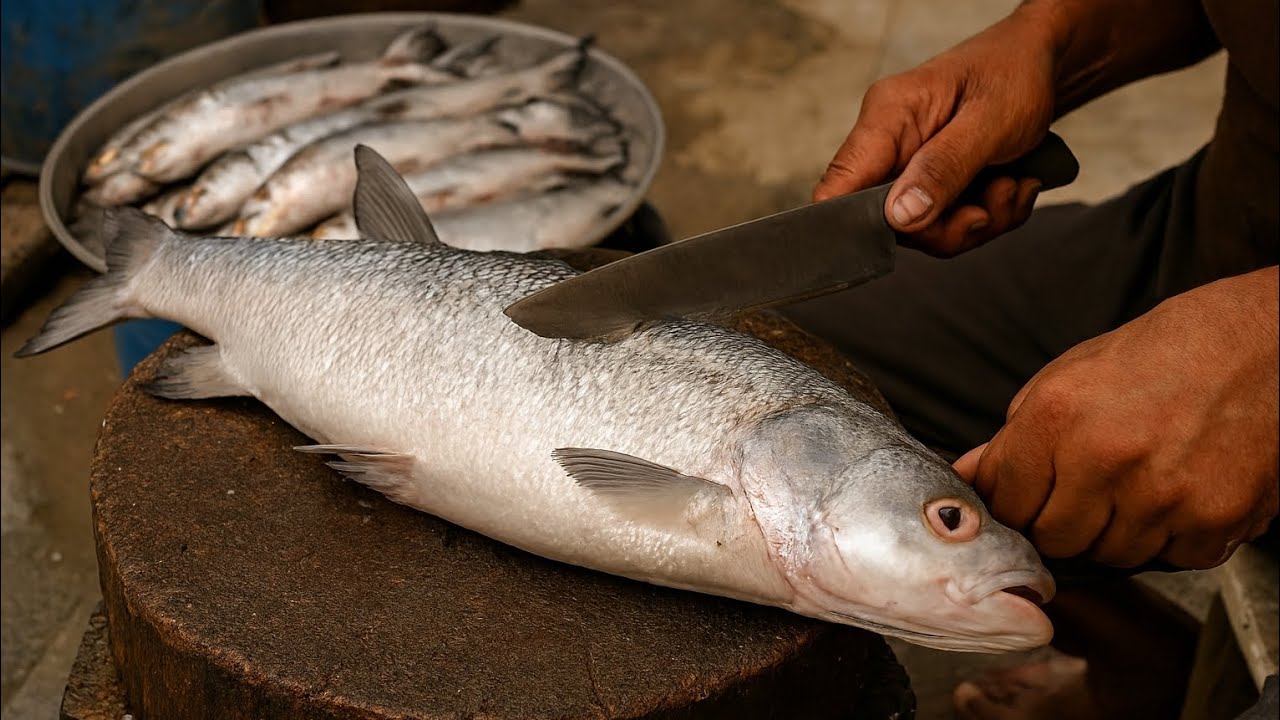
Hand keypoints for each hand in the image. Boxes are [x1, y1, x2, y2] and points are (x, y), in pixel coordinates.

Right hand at [815, 6, 1058, 255]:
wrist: (1043, 62)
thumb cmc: (1015, 73)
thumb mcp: (991, 122)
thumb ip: (944, 168)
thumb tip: (898, 217)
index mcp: (887, 116)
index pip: (840, 185)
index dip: (857, 225)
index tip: (915, 230)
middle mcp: (889, 145)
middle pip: (888, 221)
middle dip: (947, 227)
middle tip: (992, 205)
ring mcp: (909, 166)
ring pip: (923, 229)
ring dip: (977, 221)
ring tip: (1011, 187)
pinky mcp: (931, 182)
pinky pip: (947, 223)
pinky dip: (988, 216)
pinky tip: (1012, 186)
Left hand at [954, 267, 1279, 568]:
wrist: (1261, 345)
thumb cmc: (1160, 355)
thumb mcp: (1068, 377)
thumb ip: (1015, 434)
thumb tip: (971, 476)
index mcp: (1057, 417)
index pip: (1004, 502)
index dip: (1011, 505)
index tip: (1022, 500)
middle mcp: (1105, 460)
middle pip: (1054, 540)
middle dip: (1061, 522)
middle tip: (1086, 491)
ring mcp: (1161, 496)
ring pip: (1111, 556)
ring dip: (1116, 531)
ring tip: (1138, 483)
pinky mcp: (1213, 520)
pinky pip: (1170, 558)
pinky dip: (1172, 536)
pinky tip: (1180, 491)